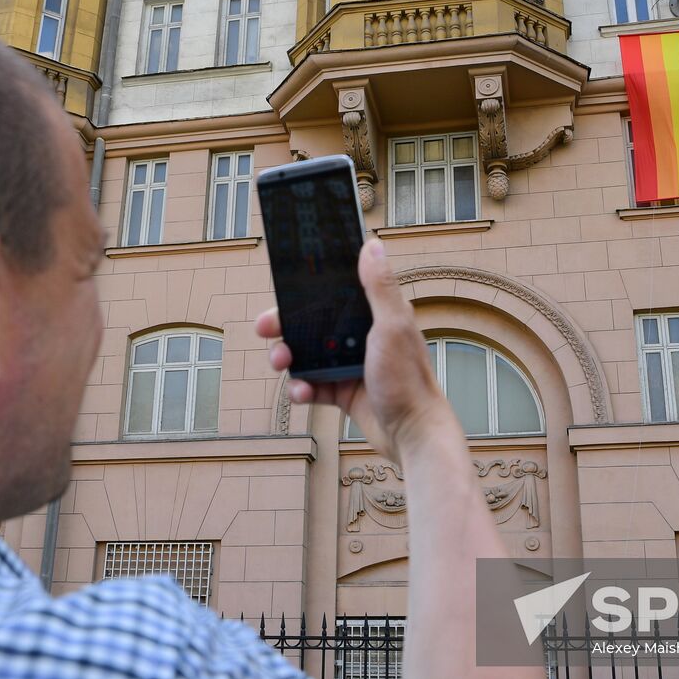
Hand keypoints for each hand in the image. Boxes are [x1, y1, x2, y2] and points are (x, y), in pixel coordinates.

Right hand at [257, 238, 452, 463]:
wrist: (412, 434)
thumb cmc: (409, 380)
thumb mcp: (392, 326)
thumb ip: (379, 287)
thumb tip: (371, 244)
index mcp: (375, 315)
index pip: (333, 294)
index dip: (305, 292)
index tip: (282, 293)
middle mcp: (362, 337)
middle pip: (313, 323)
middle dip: (286, 326)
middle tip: (267, 331)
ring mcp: (351, 365)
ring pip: (307, 354)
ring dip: (288, 357)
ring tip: (281, 363)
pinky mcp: (344, 391)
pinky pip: (312, 385)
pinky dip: (301, 388)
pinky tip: (302, 393)